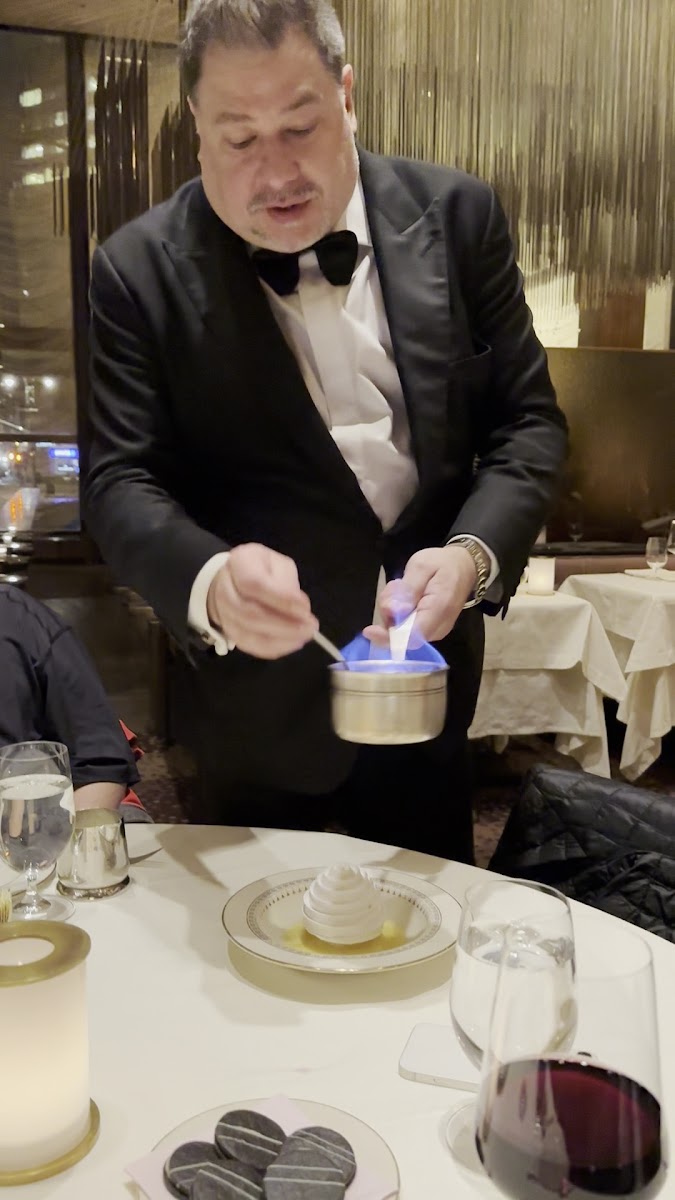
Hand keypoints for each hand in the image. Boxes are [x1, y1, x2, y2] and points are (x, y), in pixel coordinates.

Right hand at [206, 543, 317, 658]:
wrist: (232, 580)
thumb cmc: (262, 570)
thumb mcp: (279, 565)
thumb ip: (288, 584)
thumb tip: (300, 609)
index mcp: (239, 563)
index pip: (254, 584)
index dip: (280, 600)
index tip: (305, 610)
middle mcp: (225, 589)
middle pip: (249, 614)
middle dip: (284, 625)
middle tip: (310, 628)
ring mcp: (224, 614)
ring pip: (248, 634)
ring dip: (281, 640)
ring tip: (304, 636)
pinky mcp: (230, 632)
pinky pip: (250, 646)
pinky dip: (274, 648)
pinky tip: (293, 643)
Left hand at [363, 545, 477, 647]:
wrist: (464, 566)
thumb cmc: (442, 564)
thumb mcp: (421, 566)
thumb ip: (408, 589)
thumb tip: (394, 612)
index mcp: (438, 610)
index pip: (411, 637)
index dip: (388, 637)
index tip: (369, 630)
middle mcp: (437, 627)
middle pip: (402, 635)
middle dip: (389, 614)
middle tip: (395, 587)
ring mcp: (433, 631)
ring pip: (401, 631)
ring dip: (392, 611)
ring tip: (401, 586)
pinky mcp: (428, 629)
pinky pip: (405, 628)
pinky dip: (398, 613)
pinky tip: (404, 594)